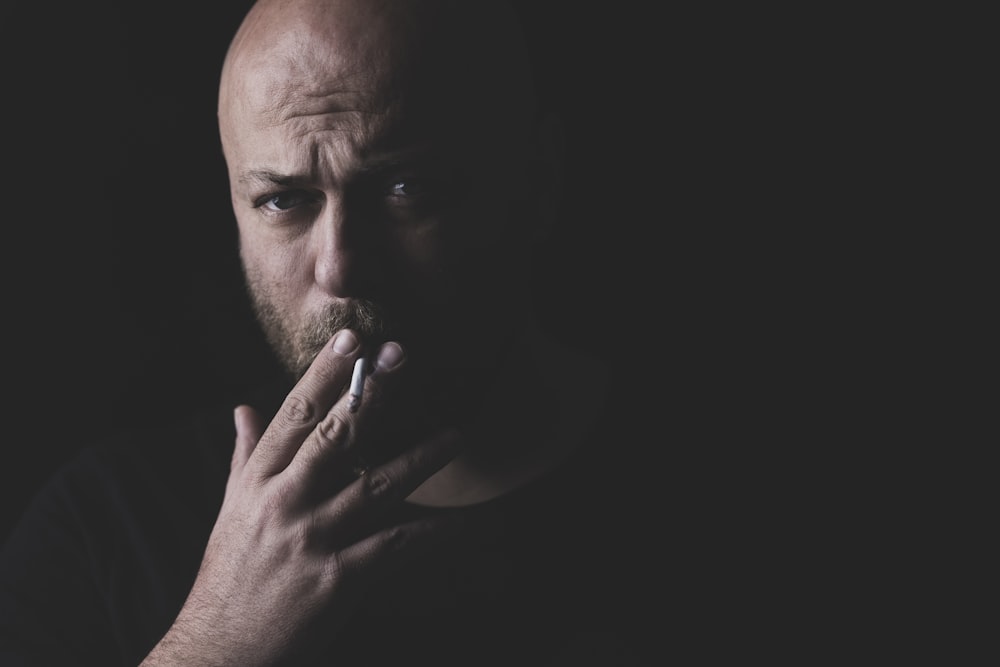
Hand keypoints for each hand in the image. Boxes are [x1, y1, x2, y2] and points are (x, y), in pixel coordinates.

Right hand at [141, 329, 463, 665]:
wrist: (221, 649)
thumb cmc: (228, 575)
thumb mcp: (230, 509)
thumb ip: (245, 455)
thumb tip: (243, 407)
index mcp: (257, 481)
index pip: (293, 415)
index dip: (325, 374)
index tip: (352, 339)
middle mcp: (283, 503)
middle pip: (335, 436)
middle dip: (373, 393)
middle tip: (403, 356)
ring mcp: (312, 540)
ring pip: (375, 484)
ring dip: (420, 456)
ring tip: (455, 434)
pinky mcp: (338, 578)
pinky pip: (396, 543)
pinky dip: (432, 529)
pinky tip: (461, 517)